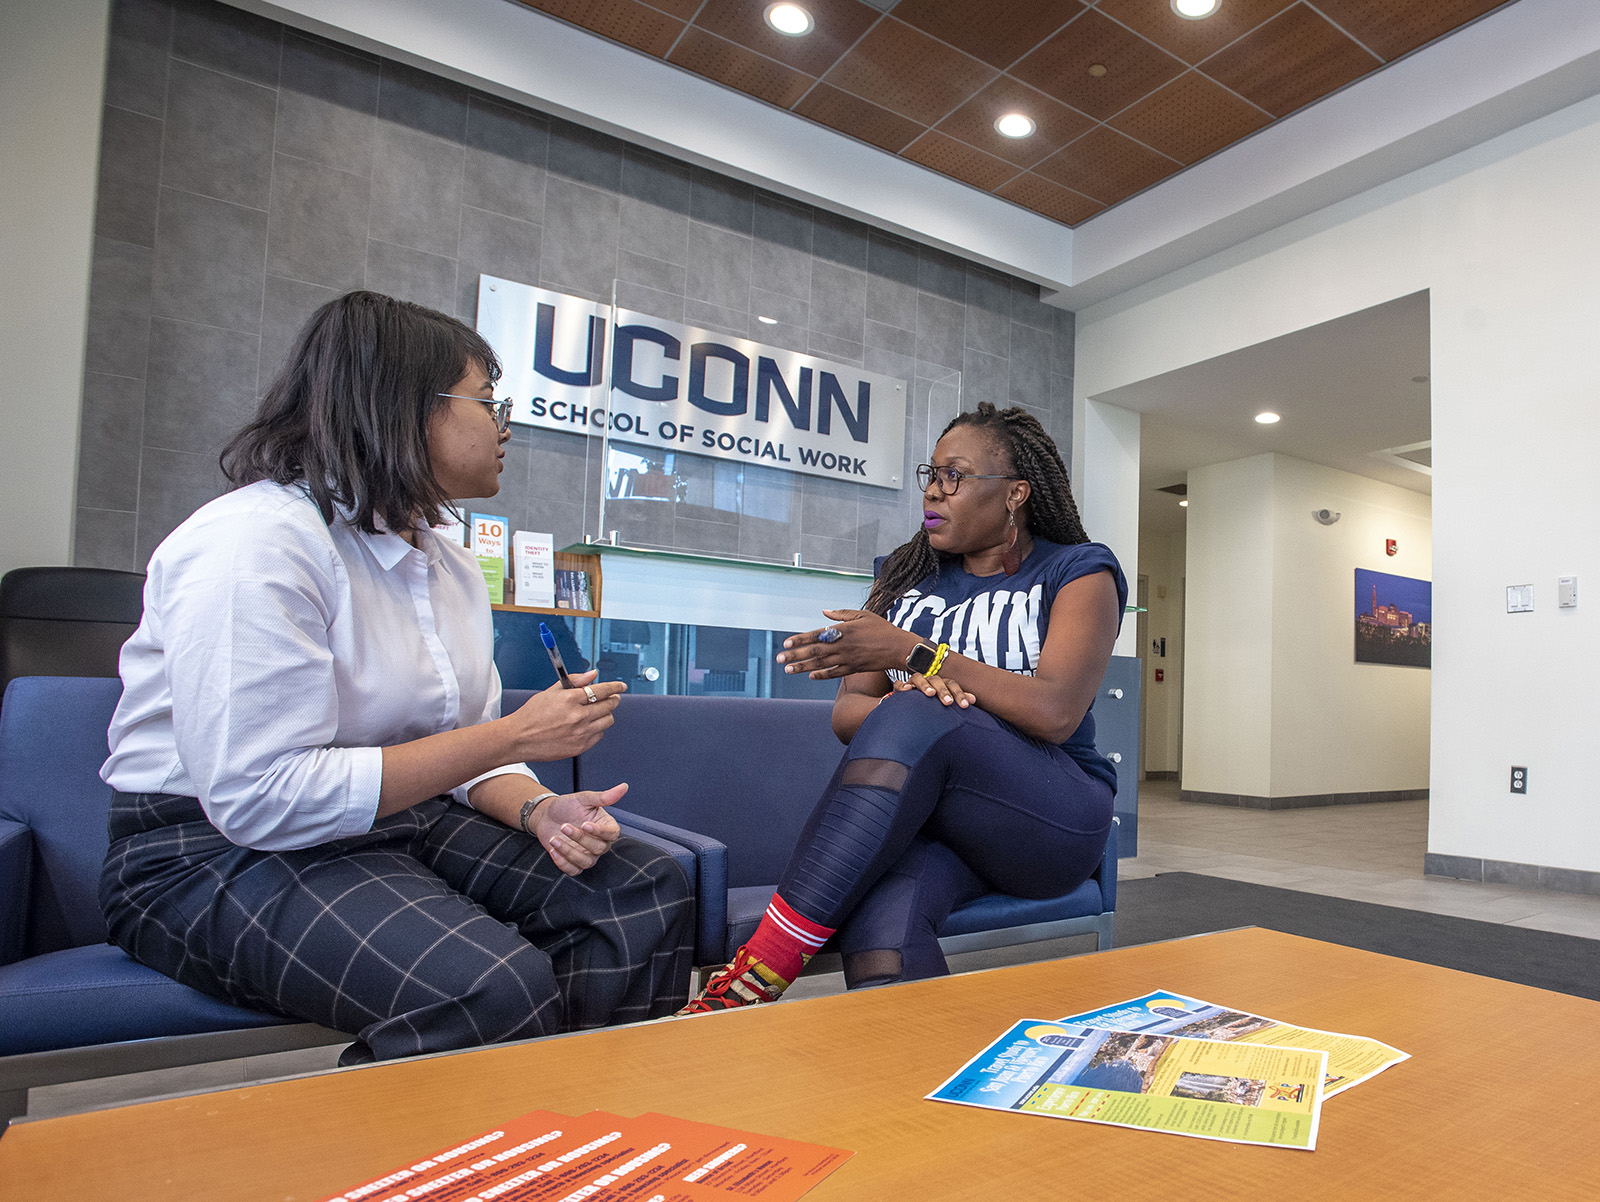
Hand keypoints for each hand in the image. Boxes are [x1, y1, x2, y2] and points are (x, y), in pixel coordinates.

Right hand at [500, 670, 624, 760]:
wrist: (518, 738)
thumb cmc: (531, 715)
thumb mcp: (550, 692)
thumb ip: (574, 681)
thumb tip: (593, 674)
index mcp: (570, 699)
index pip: (602, 690)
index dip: (615, 687)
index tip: (621, 686)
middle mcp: (577, 716)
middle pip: (609, 705)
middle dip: (613, 699)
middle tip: (612, 698)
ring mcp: (580, 733)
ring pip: (607, 721)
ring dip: (606, 714)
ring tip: (597, 712)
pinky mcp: (579, 747)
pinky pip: (599, 735)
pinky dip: (597, 729)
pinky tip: (588, 725)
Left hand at [532, 783, 624, 875]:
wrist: (546, 816)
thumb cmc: (567, 806)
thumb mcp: (583, 799)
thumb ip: (603, 797)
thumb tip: (624, 786)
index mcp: (605, 826)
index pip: (612, 834)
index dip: (600, 832)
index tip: (585, 824)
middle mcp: (599, 842)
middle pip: (598, 849)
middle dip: (580, 839)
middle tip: (564, 826)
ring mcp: (586, 854)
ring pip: (586, 862)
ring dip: (569, 852)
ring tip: (554, 838)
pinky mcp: (573, 863)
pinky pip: (573, 870)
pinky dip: (562, 863)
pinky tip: (553, 849)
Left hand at [776, 609, 916, 679]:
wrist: (899, 648)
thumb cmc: (881, 628)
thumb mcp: (862, 615)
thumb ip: (842, 614)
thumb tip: (824, 612)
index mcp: (844, 630)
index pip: (816, 635)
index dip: (800, 639)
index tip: (786, 643)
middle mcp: (843, 646)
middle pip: (814, 651)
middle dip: (795, 655)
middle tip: (779, 659)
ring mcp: (847, 659)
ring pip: (820, 664)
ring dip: (802, 667)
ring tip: (788, 669)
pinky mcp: (853, 668)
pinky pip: (834, 673)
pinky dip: (822, 675)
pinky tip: (810, 676)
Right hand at [893, 672, 974, 708]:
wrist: (910, 707)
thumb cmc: (932, 705)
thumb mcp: (945, 703)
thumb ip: (957, 700)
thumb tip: (973, 700)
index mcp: (941, 684)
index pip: (951, 685)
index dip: (959, 693)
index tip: (966, 705)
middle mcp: (928, 681)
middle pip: (937, 681)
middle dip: (943, 691)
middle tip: (948, 702)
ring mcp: (913, 683)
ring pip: (919, 678)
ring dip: (925, 686)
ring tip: (930, 694)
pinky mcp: (900, 689)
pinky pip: (899, 685)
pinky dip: (902, 686)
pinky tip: (907, 690)